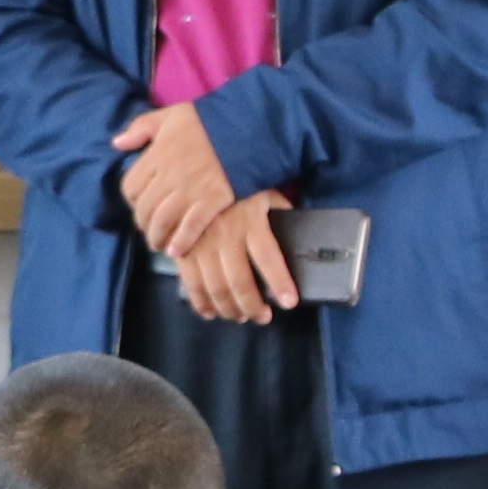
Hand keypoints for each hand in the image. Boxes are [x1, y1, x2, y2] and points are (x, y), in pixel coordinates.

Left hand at [111, 99, 237, 258]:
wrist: (246, 126)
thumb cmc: (208, 120)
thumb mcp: (170, 115)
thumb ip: (141, 128)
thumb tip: (117, 144)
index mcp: (158, 154)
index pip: (130, 185)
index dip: (131, 199)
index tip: (138, 204)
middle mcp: (170, 174)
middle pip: (144, 207)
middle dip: (143, 222)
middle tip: (148, 228)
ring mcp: (191, 190)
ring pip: (162, 221)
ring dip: (157, 236)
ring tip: (158, 243)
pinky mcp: (212, 201)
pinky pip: (190, 227)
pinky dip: (181, 241)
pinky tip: (175, 251)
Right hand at [173, 189, 302, 323]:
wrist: (197, 171)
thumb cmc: (238, 186)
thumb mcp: (265, 193)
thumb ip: (281, 214)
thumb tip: (303, 236)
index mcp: (250, 220)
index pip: (268, 257)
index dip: (279, 282)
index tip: (289, 302)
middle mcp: (226, 234)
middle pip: (240, 281)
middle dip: (253, 306)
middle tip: (263, 318)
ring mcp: (202, 243)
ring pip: (216, 287)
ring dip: (229, 309)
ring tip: (241, 317)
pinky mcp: (184, 250)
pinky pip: (192, 283)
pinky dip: (201, 303)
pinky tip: (211, 312)